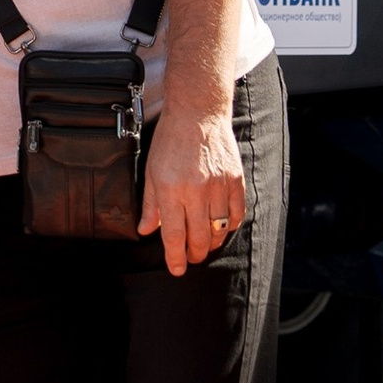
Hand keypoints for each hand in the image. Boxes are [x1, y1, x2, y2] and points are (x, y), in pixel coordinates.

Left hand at [140, 107, 247, 274]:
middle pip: (198, 237)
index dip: (175, 257)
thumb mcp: (151, 171)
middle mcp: (196, 191)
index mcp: (171, 190)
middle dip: (194, 254)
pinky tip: (222, 227)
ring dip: (212, 242)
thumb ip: (151, 204)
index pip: (173, 234)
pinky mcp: (235, 179)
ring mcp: (218, 185)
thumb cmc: (170, 141)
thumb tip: (146, 230)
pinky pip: (237, 213)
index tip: (177, 269)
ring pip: (219, 229)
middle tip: (191, 258)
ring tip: (204, 245)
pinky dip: (231, 225)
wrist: (198, 113)